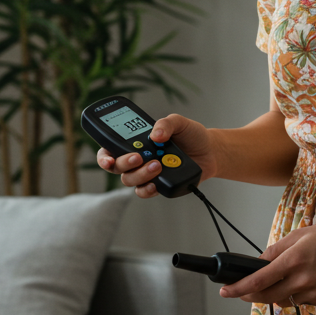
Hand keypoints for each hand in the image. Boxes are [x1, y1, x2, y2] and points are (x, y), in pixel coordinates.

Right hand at [96, 112, 220, 198]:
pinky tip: (155, 184)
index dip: (104, 155)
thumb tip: (155, 135)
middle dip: (124, 163)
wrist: (211, 152)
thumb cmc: (191, 136)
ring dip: (139, 174)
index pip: (110, 148)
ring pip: (129, 180)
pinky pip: (144, 192)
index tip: (109, 158)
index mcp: (136, 141)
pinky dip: (146, 190)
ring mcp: (146, 173)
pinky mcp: (158, 185)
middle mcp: (137, 158)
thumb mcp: (179, 122)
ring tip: (157, 165)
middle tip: (139, 157)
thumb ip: (166, 123)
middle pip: (117, 166)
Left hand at [218, 221, 315, 306]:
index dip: (239, 288)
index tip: (225, 291)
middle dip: (250, 296)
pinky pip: (301, 301)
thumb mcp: (299, 235)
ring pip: (284, 300)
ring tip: (283, 278)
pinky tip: (305, 280)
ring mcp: (315, 292)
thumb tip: (258, 263)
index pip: (259, 279)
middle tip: (242, 292)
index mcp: (294, 259)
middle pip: (267, 296)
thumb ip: (276, 250)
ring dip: (275, 293)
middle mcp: (303, 279)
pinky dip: (296, 293)